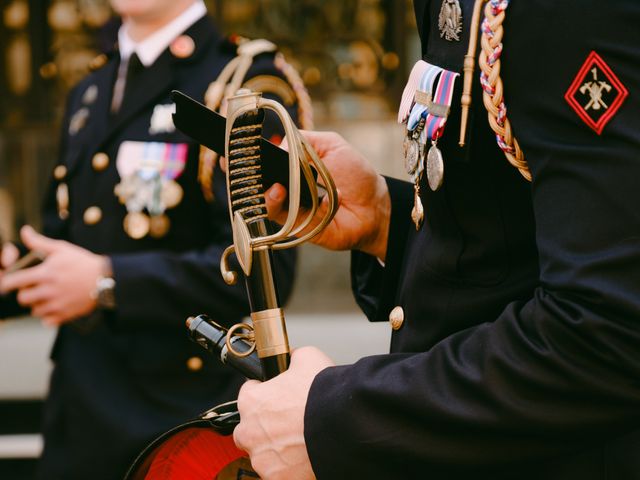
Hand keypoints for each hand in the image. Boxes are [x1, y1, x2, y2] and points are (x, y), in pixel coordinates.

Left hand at [0, 226, 107, 325]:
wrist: (106, 278)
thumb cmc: (83, 262)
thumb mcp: (62, 248)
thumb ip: (39, 242)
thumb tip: (24, 231)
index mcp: (45, 274)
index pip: (13, 282)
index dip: (9, 281)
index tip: (12, 281)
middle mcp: (49, 291)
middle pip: (22, 299)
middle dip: (26, 293)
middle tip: (34, 288)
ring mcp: (57, 304)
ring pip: (34, 311)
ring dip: (38, 305)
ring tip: (47, 297)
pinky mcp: (66, 315)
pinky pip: (47, 321)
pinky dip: (49, 316)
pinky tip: (56, 306)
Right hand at [221, 131, 390, 259]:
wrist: (374, 206)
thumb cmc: (356, 176)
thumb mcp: (331, 145)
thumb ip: (304, 140)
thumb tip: (278, 147)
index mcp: (292, 166)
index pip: (263, 159)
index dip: (247, 153)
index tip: (234, 144)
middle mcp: (287, 186)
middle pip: (255, 180)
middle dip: (244, 171)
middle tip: (236, 161)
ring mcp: (289, 206)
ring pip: (261, 199)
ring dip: (260, 188)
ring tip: (269, 180)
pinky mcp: (294, 225)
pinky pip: (275, 215)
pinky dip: (273, 202)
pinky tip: (278, 191)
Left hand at [234, 346, 334, 479]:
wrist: (344, 428)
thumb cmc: (323, 394)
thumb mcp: (308, 357)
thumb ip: (293, 357)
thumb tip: (293, 357)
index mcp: (251, 402)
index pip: (248, 393)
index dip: (264, 391)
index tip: (276, 394)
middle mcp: (249, 432)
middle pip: (249, 429)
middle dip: (264, 426)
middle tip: (288, 421)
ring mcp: (262, 460)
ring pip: (263, 454)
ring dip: (277, 448)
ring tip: (301, 440)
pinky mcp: (278, 479)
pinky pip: (279, 473)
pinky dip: (289, 468)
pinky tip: (305, 456)